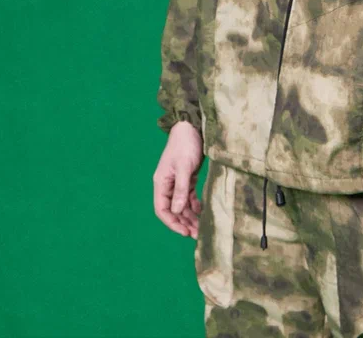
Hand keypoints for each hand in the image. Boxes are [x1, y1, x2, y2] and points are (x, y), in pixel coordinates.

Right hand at [153, 121, 203, 238]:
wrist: (192, 127)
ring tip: (201, 227)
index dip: (172, 223)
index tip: (185, 232)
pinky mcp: (187, 178)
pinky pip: (189, 196)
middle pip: (173, 210)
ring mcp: (177, 182)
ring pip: (182, 205)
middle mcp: (167, 184)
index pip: (162, 209)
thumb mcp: (184, 167)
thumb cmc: (185, 144)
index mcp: (161, 183)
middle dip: (183, 222)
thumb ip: (181, 189)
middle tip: (197, 234)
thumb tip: (177, 211)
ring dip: (190, 216)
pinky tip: (201, 211)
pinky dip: (194, 205)